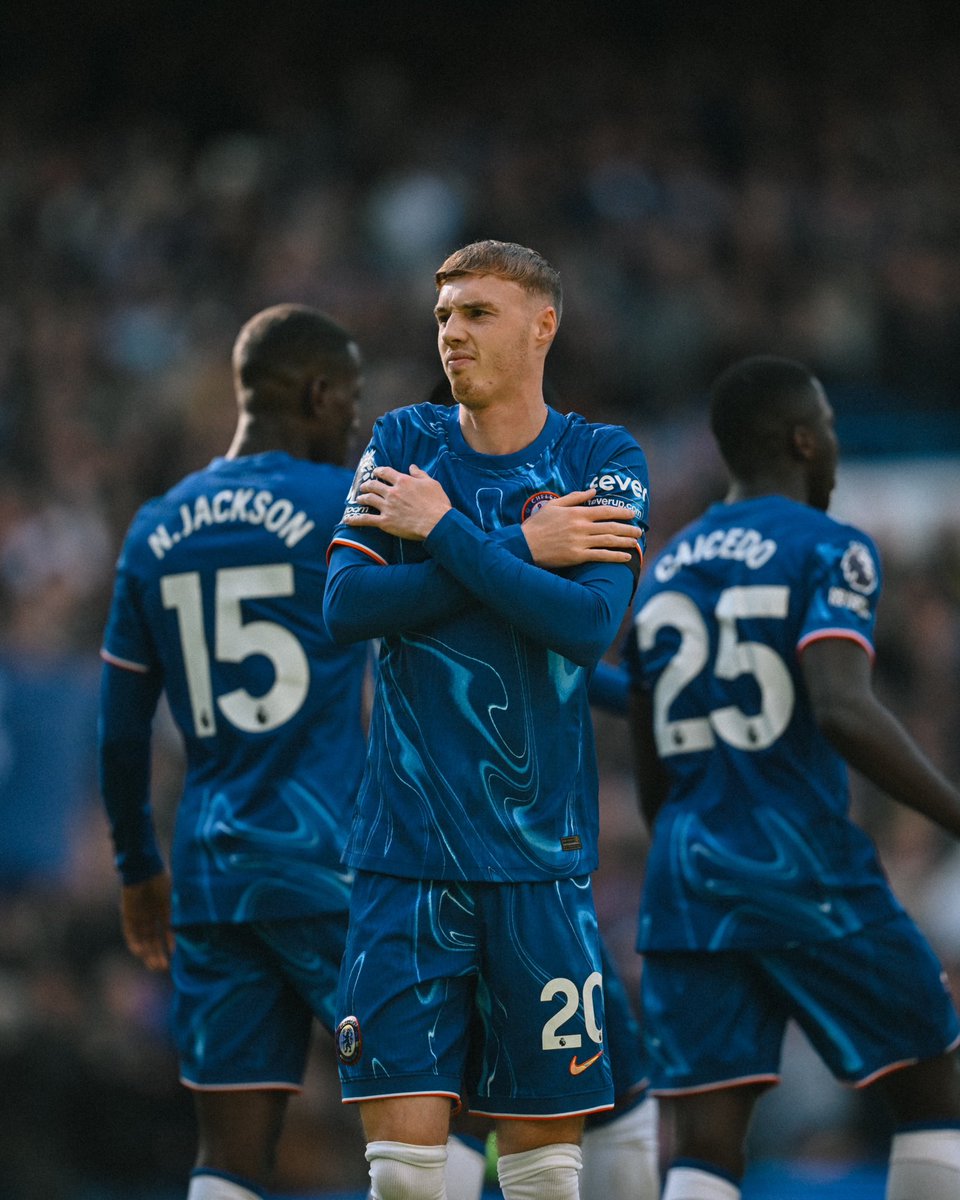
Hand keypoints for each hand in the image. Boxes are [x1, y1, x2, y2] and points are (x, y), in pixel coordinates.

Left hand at [121, 872, 173, 970]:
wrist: (144, 868)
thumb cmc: (163, 881)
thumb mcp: (175, 900)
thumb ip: (179, 916)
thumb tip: (188, 934)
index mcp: (166, 909)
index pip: (169, 932)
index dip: (171, 945)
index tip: (176, 958)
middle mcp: (152, 914)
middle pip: (154, 939)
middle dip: (158, 954)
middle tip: (162, 968)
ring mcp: (140, 915)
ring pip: (143, 939)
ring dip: (148, 953)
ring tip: (153, 966)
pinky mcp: (128, 914)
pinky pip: (131, 932)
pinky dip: (135, 943)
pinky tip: (140, 953)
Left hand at [346, 464, 451, 539]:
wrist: (436, 523)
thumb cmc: (437, 503)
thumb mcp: (431, 484)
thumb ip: (420, 474)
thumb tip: (412, 466)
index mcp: (403, 481)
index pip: (385, 472)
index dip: (378, 471)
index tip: (376, 472)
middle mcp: (392, 492)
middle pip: (374, 485)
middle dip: (367, 485)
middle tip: (364, 486)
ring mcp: (387, 507)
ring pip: (368, 499)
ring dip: (362, 498)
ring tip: (359, 498)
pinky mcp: (385, 522)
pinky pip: (366, 519)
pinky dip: (355, 519)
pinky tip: (347, 520)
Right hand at [522, 489, 641, 566]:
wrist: (524, 545)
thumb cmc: (537, 525)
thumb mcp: (554, 505)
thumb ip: (575, 497)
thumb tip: (592, 491)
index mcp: (577, 513)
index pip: (605, 510)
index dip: (621, 512)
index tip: (632, 513)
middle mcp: (581, 527)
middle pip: (611, 526)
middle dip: (628, 528)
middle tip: (639, 530)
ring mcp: (580, 542)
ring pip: (608, 541)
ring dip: (625, 542)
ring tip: (636, 542)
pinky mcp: (577, 556)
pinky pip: (600, 556)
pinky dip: (614, 556)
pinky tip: (625, 557)